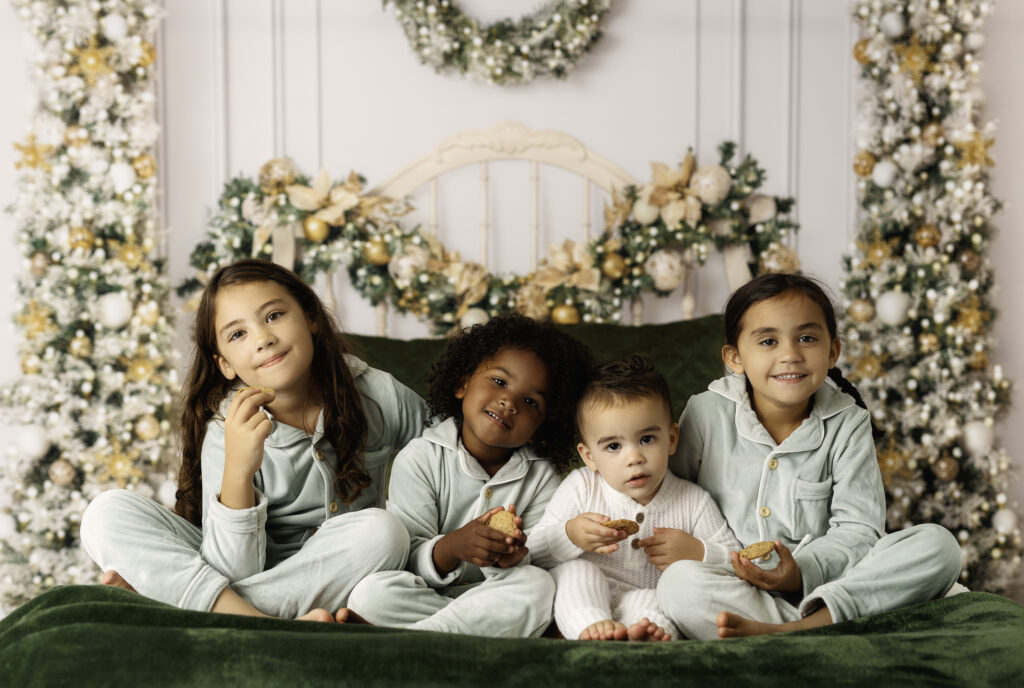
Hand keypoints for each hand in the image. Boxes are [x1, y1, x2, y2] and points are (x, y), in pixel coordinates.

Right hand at [220, 386, 273, 509]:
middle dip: (263, 395)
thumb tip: (258, 400)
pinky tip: (265, 436)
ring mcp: (244, 430)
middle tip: (272, 396)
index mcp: (229, 420)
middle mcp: (234, 424)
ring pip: (262, 414)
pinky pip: (267, 423)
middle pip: (250, 401)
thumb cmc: (240, 449)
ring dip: (266, 421)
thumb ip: (244, 416)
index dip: (251, 391)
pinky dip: (269, 428)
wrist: (238, 469)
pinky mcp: (254, 437)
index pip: (238, 398)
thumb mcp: (236, 430)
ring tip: (262, 431)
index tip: (260, 389)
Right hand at [433, 507, 518, 574]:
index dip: (500, 536)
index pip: (489, 532)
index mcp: (475, 529)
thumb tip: (502, 508)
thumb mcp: (477, 521)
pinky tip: (496, 558)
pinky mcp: (470, 559)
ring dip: (498, 555)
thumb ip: (490, 514)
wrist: (454, 544)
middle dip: (502, 548)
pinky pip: (482, 562)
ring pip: (487, 555)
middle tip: (512, 548)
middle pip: (489, 545)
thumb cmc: (469, 531)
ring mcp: (471, 550)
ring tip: (505, 553)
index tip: (510, 538)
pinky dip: (490, 561)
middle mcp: (472, 540)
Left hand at [492, 505, 528, 568]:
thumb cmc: (493, 541)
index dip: (512, 512)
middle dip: (519, 522)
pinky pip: (523, 551)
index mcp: (511, 527)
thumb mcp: (491, 530)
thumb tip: (500, 508)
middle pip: (520, 527)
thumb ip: (495, 519)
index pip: (512, 517)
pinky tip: (518, 547)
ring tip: (516, 532)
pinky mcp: (521, 553)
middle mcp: (517, 534)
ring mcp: (520, 543)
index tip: (510, 506)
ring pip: (523, 538)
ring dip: (520, 535)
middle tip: (516, 519)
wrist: (494, 557)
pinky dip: (521, 549)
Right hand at [566, 513, 628, 553]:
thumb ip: (597, 517)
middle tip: (625, 532)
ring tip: (624, 536)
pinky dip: (609, 550)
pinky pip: (601, 551)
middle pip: (602, 537)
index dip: (608, 531)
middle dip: (615, 536)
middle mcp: (586, 537)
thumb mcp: (586, 515)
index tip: (617, 530)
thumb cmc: (580, 522)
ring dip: (615, 540)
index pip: (597, 530)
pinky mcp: (591, 550)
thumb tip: (608, 519)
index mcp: (584, 526)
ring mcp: (589, 545)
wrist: (570, 533)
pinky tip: (616, 547)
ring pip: (604, 543)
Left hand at [638, 527, 703, 570]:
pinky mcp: (672, 567)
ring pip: (653, 560)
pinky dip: (657, 565)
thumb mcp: (678, 532)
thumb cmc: (688, 542)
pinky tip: (661, 561)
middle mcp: (669, 549)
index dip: (644, 542)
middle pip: (651, 550)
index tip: (639, 543)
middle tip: (648, 549)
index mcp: (670, 539)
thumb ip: (665, 531)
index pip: (652, 540)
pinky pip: (659, 567)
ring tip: (654, 555)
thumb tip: (653, 530)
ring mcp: (671, 559)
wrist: (701, 553)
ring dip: (651, 558)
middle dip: (647, 550)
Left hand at [730, 539, 801, 592]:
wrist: (792, 584)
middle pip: (748, 577)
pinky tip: (736, 560)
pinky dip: (739, 569)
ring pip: (744, 578)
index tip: (743, 558)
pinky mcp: (756, 582)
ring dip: (737, 567)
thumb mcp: (790, 562)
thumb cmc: (791, 573)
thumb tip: (776, 542)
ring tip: (733, 555)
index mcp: (773, 580)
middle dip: (739, 565)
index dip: (750, 567)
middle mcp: (764, 584)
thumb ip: (783, 552)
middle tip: (733, 553)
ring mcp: (759, 585)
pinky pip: (745, 577)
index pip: (759, 574)